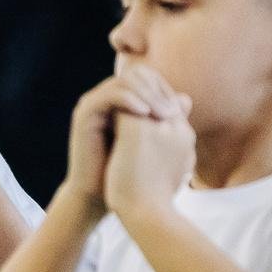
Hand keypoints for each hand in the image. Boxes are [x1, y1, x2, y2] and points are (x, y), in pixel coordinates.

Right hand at [56, 69, 184, 214]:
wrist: (98, 195)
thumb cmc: (127, 173)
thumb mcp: (153, 142)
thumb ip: (165, 120)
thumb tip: (186, 98)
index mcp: (121, 101)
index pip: (146, 79)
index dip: (164, 89)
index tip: (180, 111)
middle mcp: (107, 98)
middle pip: (136, 75)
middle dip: (158, 90)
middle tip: (174, 111)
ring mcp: (94, 104)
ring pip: (124, 82)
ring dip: (148, 95)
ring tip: (163, 115)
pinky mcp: (85, 113)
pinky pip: (109, 96)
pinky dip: (130, 100)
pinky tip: (145, 114)